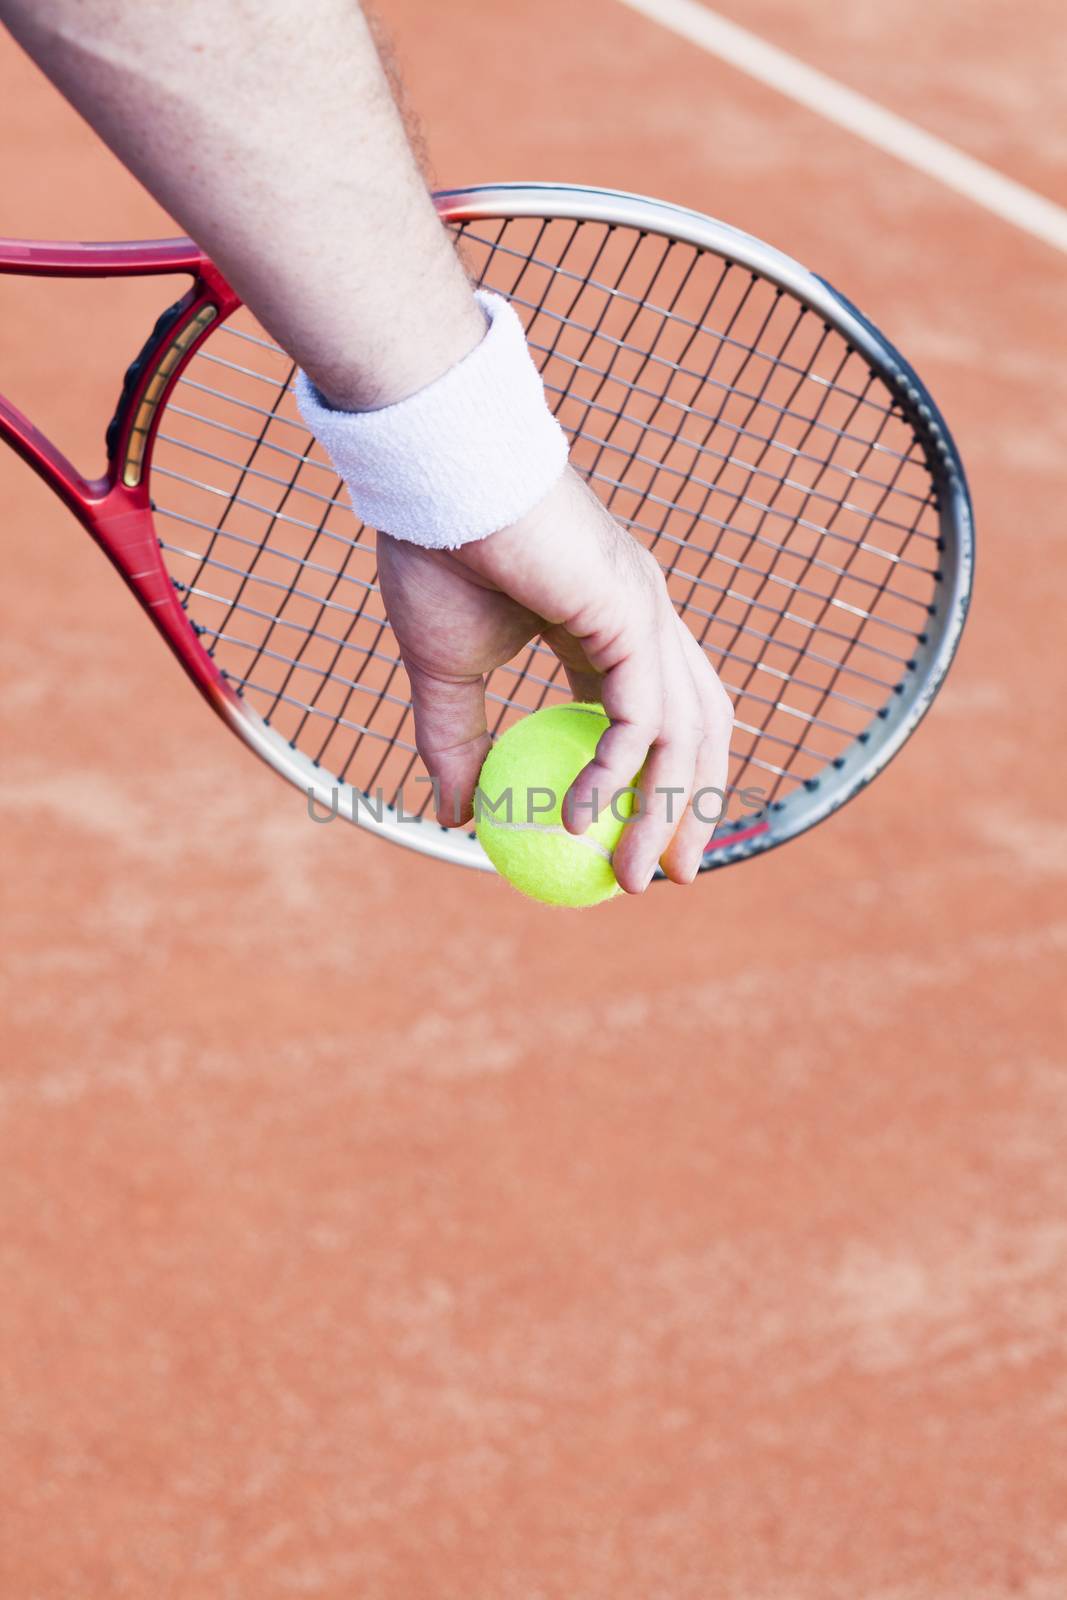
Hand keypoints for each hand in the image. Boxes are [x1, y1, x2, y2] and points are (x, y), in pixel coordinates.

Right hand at [376, 466, 733, 893]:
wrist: (432, 479)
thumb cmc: (436, 555)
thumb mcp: (443, 672)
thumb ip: (456, 745)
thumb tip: (457, 819)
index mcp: (612, 627)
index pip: (657, 717)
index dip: (659, 782)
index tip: (638, 844)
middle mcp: (645, 620)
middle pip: (697, 730)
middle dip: (692, 808)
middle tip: (669, 875)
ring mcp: (647, 613)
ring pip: (683, 733)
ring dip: (664, 811)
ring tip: (630, 876)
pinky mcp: (631, 612)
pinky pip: (640, 715)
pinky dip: (616, 774)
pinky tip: (580, 817)